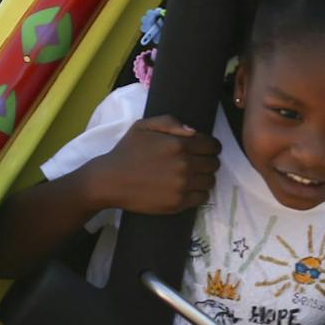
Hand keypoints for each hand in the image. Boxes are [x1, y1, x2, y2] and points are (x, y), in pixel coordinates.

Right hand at [87, 116, 220, 215]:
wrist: (111, 180)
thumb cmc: (127, 151)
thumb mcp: (143, 126)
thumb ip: (170, 122)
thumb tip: (194, 131)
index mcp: (178, 144)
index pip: (212, 146)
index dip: (210, 146)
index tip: (204, 150)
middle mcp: (184, 165)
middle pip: (214, 164)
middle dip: (208, 161)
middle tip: (197, 163)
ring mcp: (182, 185)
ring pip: (210, 181)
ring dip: (204, 178)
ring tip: (192, 176)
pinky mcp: (179, 203)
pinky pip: (203, 198)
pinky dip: (199, 193)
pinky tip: (188, 189)